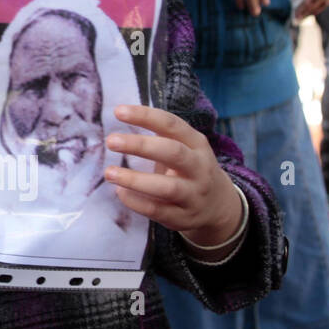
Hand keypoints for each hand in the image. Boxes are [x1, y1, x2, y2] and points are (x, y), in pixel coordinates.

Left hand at [103, 105, 244, 255]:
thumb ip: (159, 135)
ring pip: (167, 187)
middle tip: (111, 141)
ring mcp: (194, 195)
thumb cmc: (188, 169)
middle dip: (140, 145)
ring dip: (135, 180)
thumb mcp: (184, 148)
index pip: (172, 125)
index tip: (118, 111)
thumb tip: (120, 117)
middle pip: (172, 152)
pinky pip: (159, 210)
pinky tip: (120, 192)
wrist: (218, 207)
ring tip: (109, 173)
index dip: (145, 116)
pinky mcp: (184, 217)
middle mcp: (200, 168)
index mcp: (197, 144)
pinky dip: (136, 202)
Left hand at [291, 0, 328, 18]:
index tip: (297, 10)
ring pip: (326, 2)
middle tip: (296, 18)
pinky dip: (317, 7)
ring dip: (313, 11)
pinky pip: (328, 1)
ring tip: (299, 17)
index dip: (311, 0)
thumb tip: (295, 0)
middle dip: (309, 9)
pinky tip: (306, 12)